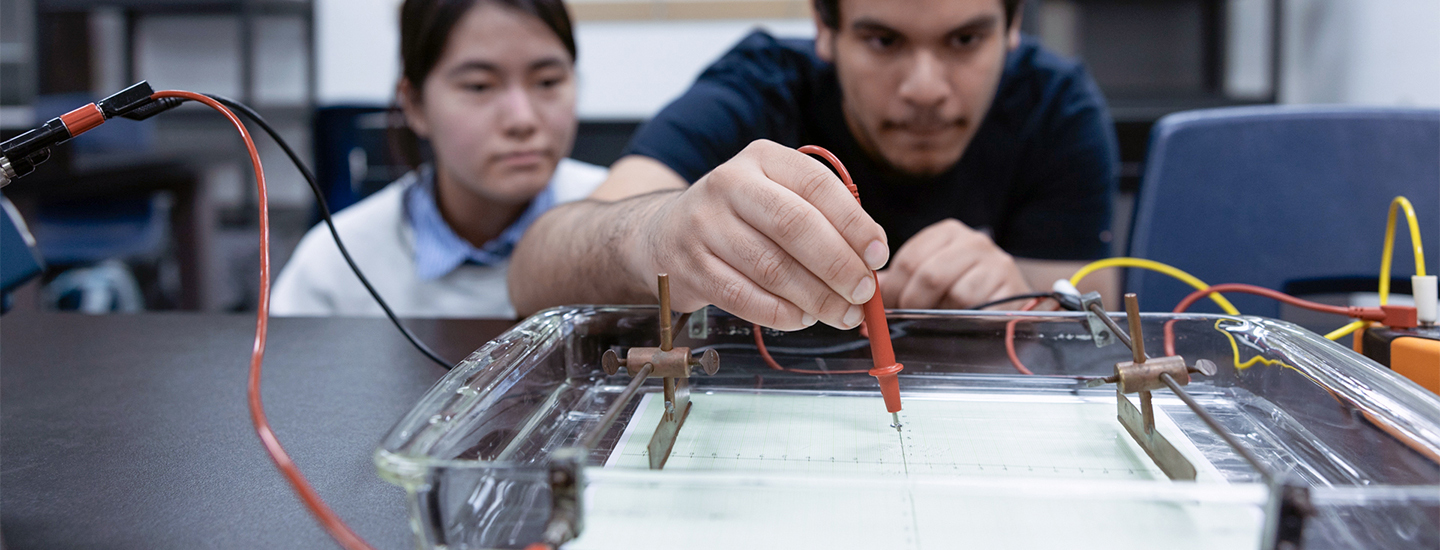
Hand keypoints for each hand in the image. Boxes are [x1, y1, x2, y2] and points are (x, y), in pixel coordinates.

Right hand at [630, 140, 889, 329]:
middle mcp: (729, 184)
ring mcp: (704, 225)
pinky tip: (802, 318)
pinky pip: (744, 297)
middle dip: (838, 266)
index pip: (817, 186)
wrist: (665, 232)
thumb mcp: (777, 195)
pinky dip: (781, 314)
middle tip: (863, 294)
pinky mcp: (690, 265)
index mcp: (762, 158)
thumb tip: (870, 261)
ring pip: (772, 267)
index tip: (878, 256)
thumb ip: (823, 218)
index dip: (854, 223)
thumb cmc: (742, 218)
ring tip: (841, 314)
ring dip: (815, 298)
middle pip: (795, 226)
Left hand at [876, 218, 1030, 308]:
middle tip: (909, 319)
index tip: (888, 308)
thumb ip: (898, 284)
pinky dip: (965, 320)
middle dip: (913, 304)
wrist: (1006, 296)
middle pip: (930, 275)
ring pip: (956, 294)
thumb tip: (866, 307)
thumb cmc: (958, 287)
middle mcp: (974, 241)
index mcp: (947, 232)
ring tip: (939, 318)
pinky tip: (961, 321)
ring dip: (941, 314)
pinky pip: (980, 309)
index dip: (894, 290)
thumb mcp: (929, 275)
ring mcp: (997, 262)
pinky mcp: (1012, 287)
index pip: (909, 259)